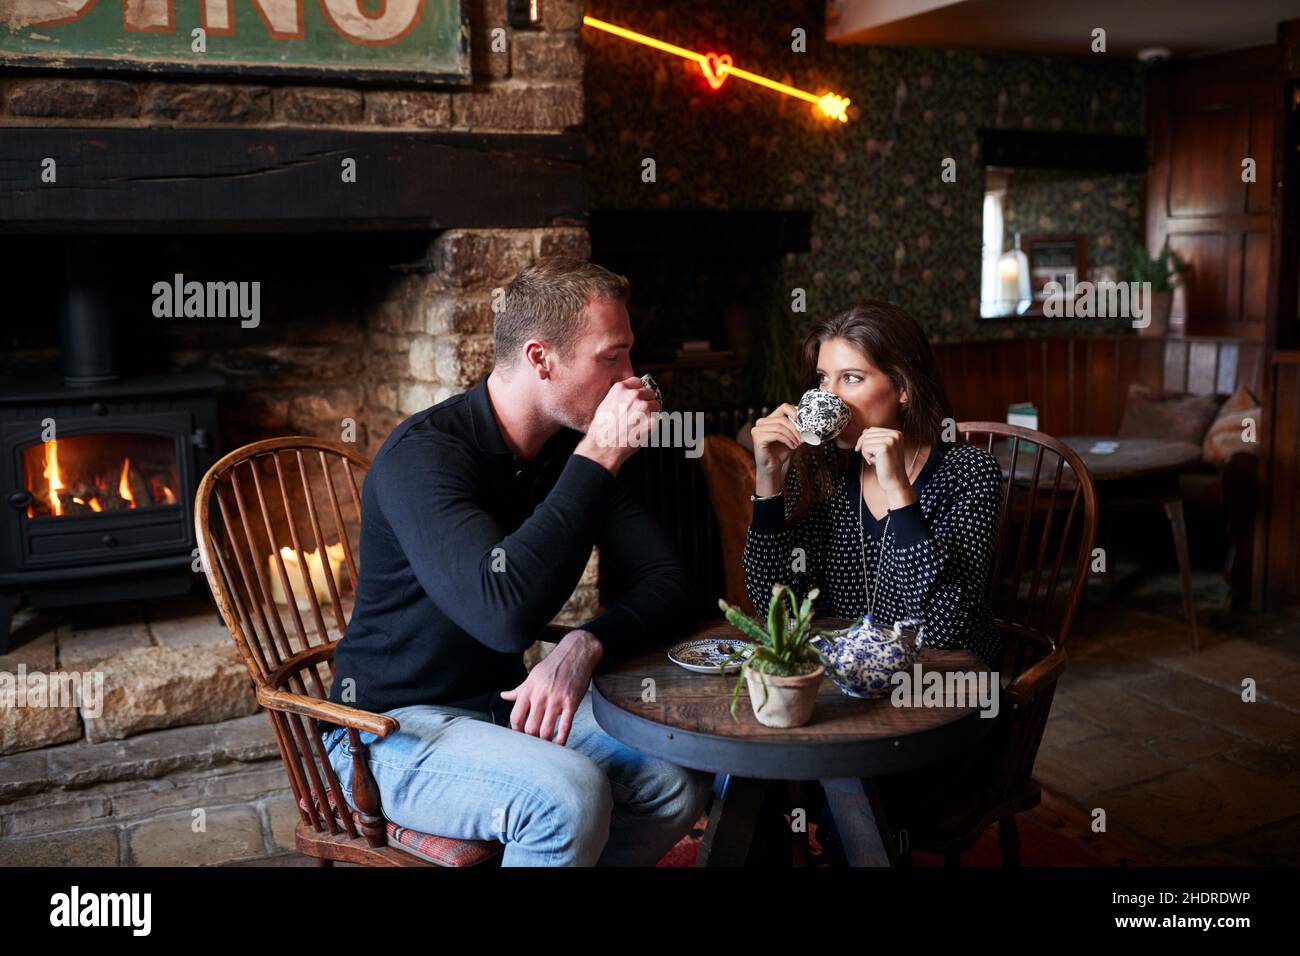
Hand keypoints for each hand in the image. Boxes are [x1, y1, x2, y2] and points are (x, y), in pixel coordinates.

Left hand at [499, 629, 601, 745]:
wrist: (576, 653)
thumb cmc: (553, 666)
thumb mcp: (532, 676)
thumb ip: (519, 689)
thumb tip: (503, 696)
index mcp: (528, 690)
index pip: (516, 717)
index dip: (516, 731)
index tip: (520, 737)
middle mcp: (540, 696)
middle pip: (530, 728)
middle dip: (531, 740)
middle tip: (533, 745)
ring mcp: (556, 700)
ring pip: (546, 731)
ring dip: (545, 743)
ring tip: (545, 747)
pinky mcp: (571, 703)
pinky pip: (565, 727)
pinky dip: (562, 739)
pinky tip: (560, 745)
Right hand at [574, 377, 660, 475]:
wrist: (603, 446)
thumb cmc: (601, 429)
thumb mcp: (605, 405)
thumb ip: (619, 397)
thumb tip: (629, 397)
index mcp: (620, 389)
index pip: (638, 382)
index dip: (639, 390)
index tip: (639, 397)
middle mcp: (633, 395)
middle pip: (649, 392)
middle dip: (647, 401)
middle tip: (642, 412)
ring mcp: (644, 407)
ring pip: (656, 405)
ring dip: (652, 412)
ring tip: (641, 422)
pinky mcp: (651, 421)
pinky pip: (657, 419)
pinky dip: (652, 424)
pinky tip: (642, 430)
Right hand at [751, 403, 801, 495]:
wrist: (773, 468)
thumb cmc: (781, 452)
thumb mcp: (792, 437)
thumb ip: (798, 428)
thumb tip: (810, 420)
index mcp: (769, 419)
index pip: (784, 407)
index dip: (795, 413)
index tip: (803, 424)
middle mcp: (761, 422)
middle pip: (782, 418)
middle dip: (795, 428)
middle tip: (802, 438)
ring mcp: (757, 429)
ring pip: (780, 426)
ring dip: (792, 435)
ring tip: (798, 444)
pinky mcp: (757, 438)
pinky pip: (776, 434)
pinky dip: (787, 440)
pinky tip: (792, 447)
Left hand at [854, 427, 916, 508]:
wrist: (895, 481)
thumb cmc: (887, 467)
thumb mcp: (883, 449)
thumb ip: (876, 439)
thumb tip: (864, 431)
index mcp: (896, 433)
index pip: (872, 429)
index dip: (865, 440)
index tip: (869, 452)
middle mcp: (895, 434)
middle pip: (867, 433)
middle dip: (865, 446)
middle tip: (873, 458)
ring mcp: (890, 440)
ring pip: (865, 440)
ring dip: (866, 452)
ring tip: (876, 461)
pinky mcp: (884, 448)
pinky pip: (865, 448)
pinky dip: (866, 456)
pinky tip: (875, 463)